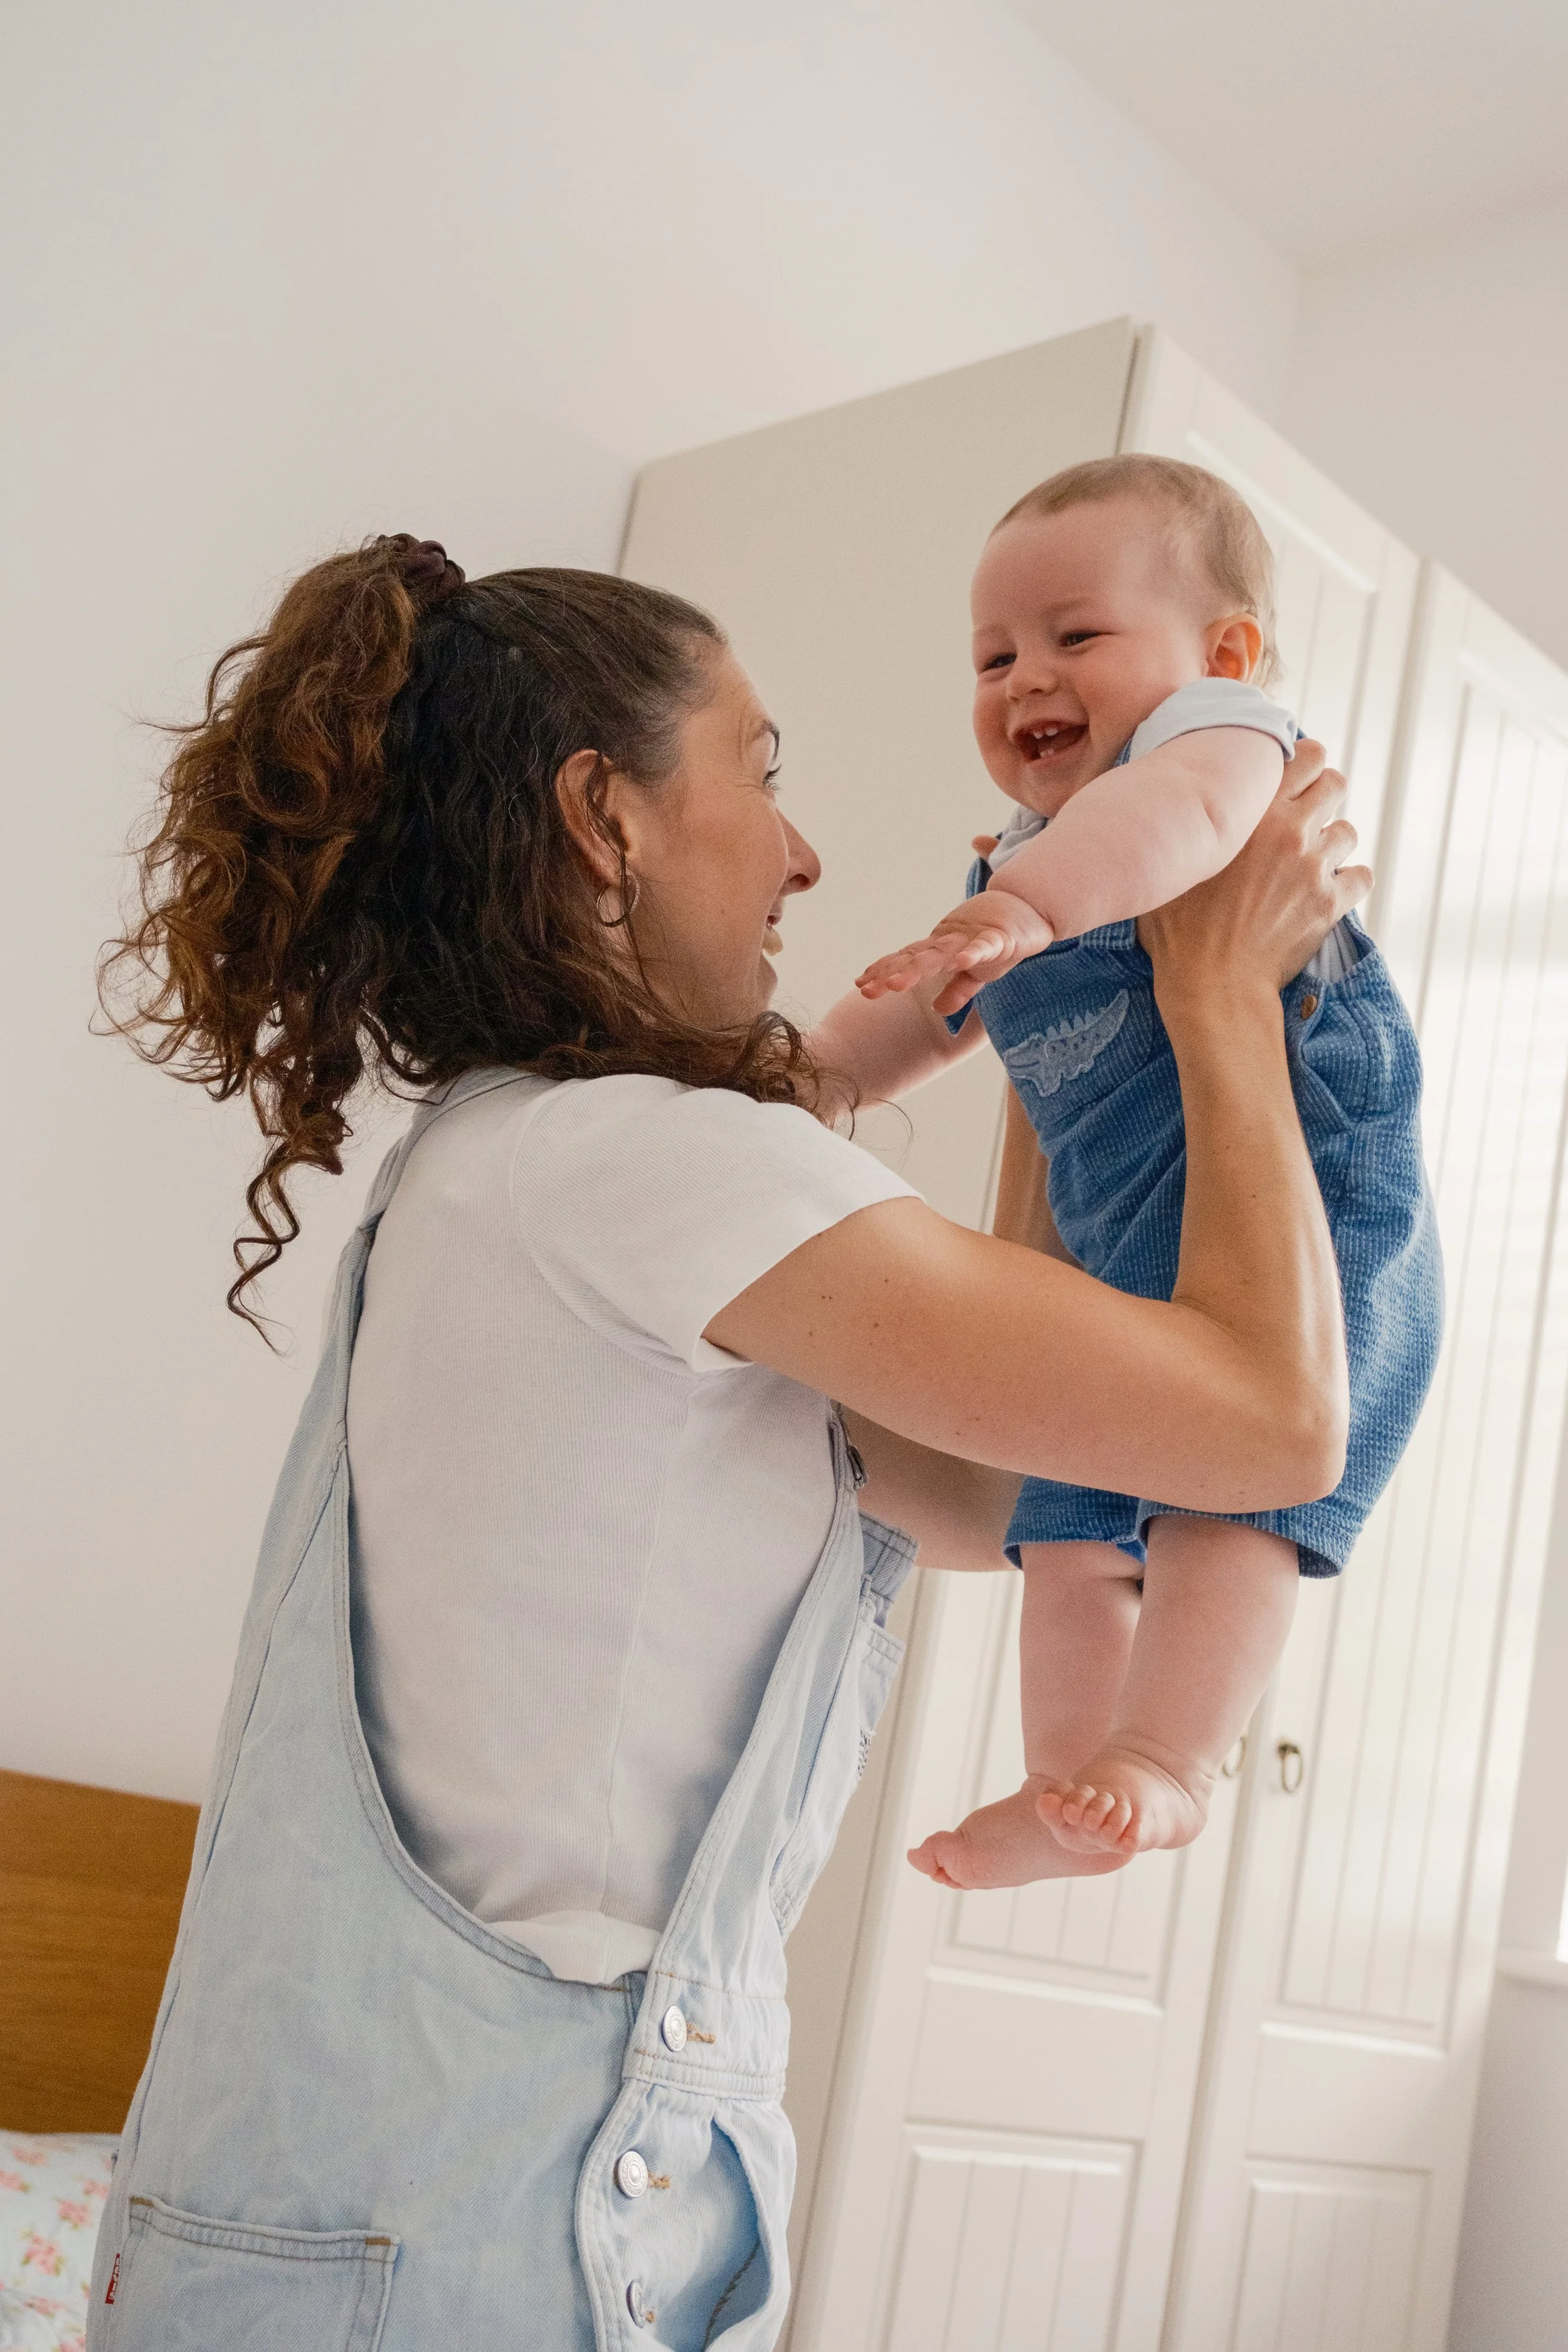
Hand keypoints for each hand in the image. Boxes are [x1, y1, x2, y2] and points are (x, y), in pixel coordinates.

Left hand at [857, 888, 1054, 1015]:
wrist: (1032, 906)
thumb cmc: (1002, 939)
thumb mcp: (979, 974)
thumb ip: (958, 990)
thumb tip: (938, 1010)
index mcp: (943, 949)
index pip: (908, 960)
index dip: (884, 970)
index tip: (860, 984)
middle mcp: (951, 942)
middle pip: (916, 959)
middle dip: (890, 974)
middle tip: (866, 989)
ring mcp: (973, 938)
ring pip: (942, 954)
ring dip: (918, 969)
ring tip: (895, 984)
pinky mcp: (1001, 937)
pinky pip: (985, 946)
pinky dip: (973, 952)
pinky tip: (960, 961)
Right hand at [1138, 739, 1369, 1001]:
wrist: (1211, 984)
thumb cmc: (1181, 928)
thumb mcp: (1177, 862)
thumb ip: (1195, 823)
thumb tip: (1185, 799)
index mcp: (1253, 812)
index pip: (1306, 755)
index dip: (1304, 763)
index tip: (1292, 778)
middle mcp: (1291, 831)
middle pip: (1335, 784)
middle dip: (1322, 796)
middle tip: (1302, 818)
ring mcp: (1315, 867)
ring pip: (1348, 831)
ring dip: (1331, 842)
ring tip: (1306, 862)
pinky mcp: (1331, 903)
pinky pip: (1361, 876)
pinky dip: (1348, 883)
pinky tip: (1326, 892)